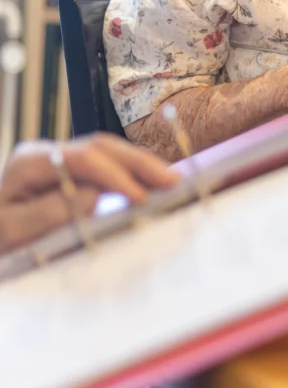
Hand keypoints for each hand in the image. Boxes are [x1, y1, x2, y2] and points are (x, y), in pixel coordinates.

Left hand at [0, 134, 177, 254]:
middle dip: (139, 163)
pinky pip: (108, 165)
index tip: (141, 196)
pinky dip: (133, 173)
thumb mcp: (13, 233)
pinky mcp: (73, 172)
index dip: (115, 175)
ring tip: (171, 180)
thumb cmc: (0, 240)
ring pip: (109, 151)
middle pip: (101, 147)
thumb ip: (48, 213)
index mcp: (29, 162)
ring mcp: (61, 160)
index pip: (81, 158)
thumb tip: (93, 195)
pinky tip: (153, 182)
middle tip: (171, 181)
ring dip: (141, 165)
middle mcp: (48, 153)